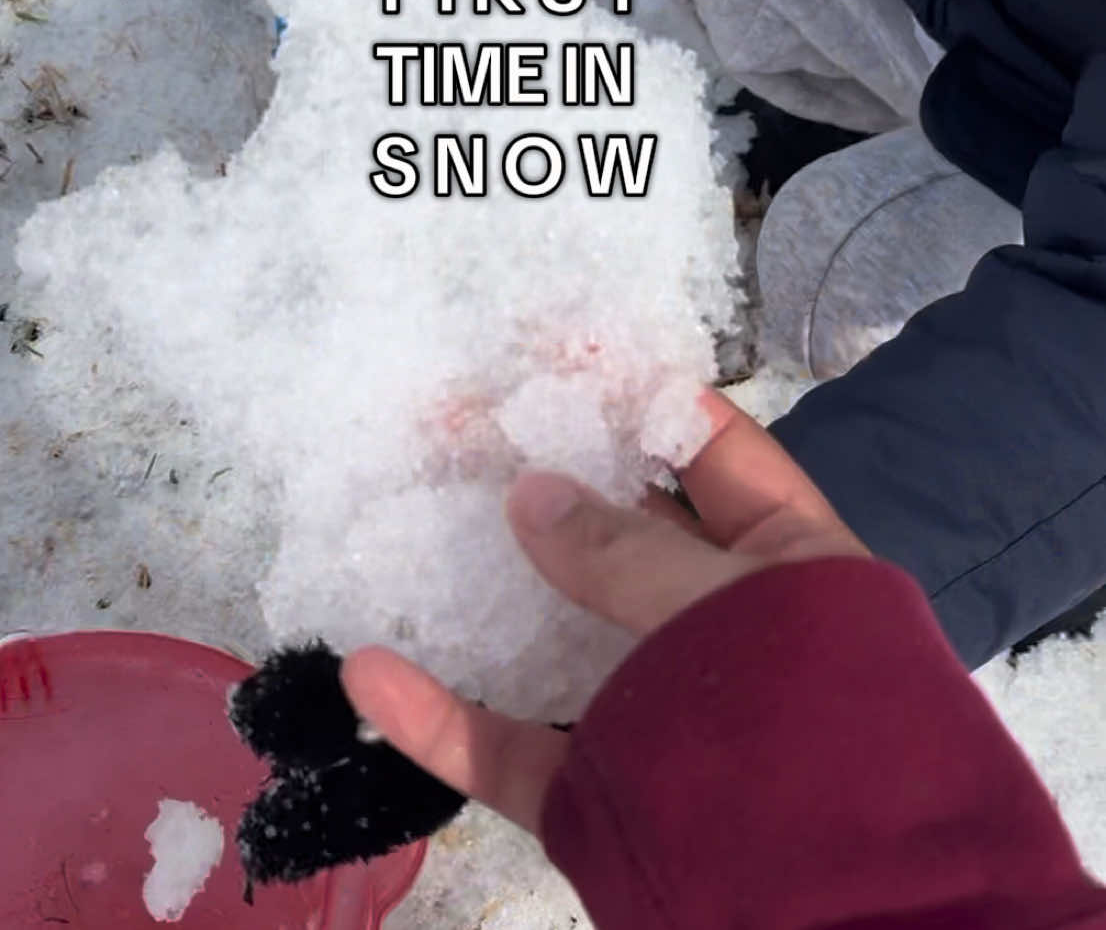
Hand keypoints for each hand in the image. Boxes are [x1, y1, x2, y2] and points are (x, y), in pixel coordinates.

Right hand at [341, 388, 867, 837]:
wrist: (852, 927)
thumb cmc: (819, 733)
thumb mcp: (736, 611)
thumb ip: (628, 553)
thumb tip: (530, 489)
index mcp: (789, 567)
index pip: (710, 452)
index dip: (636, 396)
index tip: (552, 351)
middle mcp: (718, 631)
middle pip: (614, 534)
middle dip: (538, 477)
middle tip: (449, 422)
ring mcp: (652, 715)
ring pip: (548, 635)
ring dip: (476, 586)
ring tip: (400, 513)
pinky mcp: (597, 796)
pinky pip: (508, 748)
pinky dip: (439, 718)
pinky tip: (370, 672)